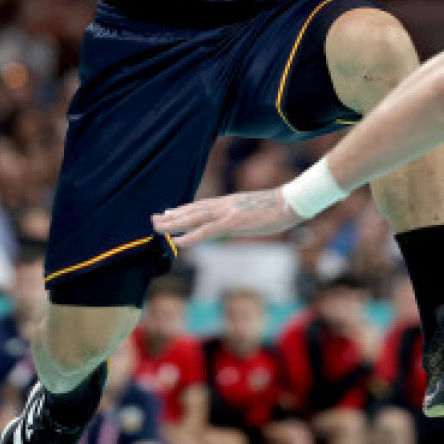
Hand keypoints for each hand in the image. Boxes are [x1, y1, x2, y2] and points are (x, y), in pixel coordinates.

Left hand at [152, 188, 301, 248]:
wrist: (290, 202)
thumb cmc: (278, 207)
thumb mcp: (255, 210)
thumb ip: (242, 215)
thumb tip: (237, 221)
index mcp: (229, 202)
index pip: (201, 205)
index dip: (183, 210)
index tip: (168, 213)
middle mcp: (224, 204)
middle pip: (192, 210)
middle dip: (172, 216)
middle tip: (153, 220)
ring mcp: (227, 212)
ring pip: (194, 218)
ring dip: (174, 224)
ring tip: (157, 228)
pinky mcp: (232, 222)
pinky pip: (206, 230)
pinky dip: (191, 235)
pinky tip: (178, 241)